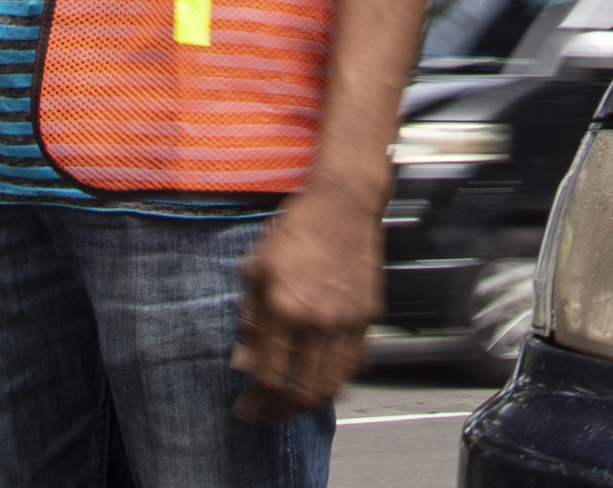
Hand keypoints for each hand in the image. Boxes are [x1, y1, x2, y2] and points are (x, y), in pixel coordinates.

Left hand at [232, 181, 379, 421]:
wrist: (343, 201)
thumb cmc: (299, 226)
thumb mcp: (256, 266)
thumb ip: (249, 317)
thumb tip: (244, 357)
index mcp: (285, 308)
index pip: (269, 377)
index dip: (255, 402)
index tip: (245, 408)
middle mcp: (318, 321)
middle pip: (303, 393)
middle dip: (280, 413)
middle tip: (267, 413)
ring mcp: (348, 321)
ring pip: (333, 386)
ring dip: (310, 402)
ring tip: (292, 402)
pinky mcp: (368, 316)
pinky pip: (354, 364)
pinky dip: (338, 379)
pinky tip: (322, 376)